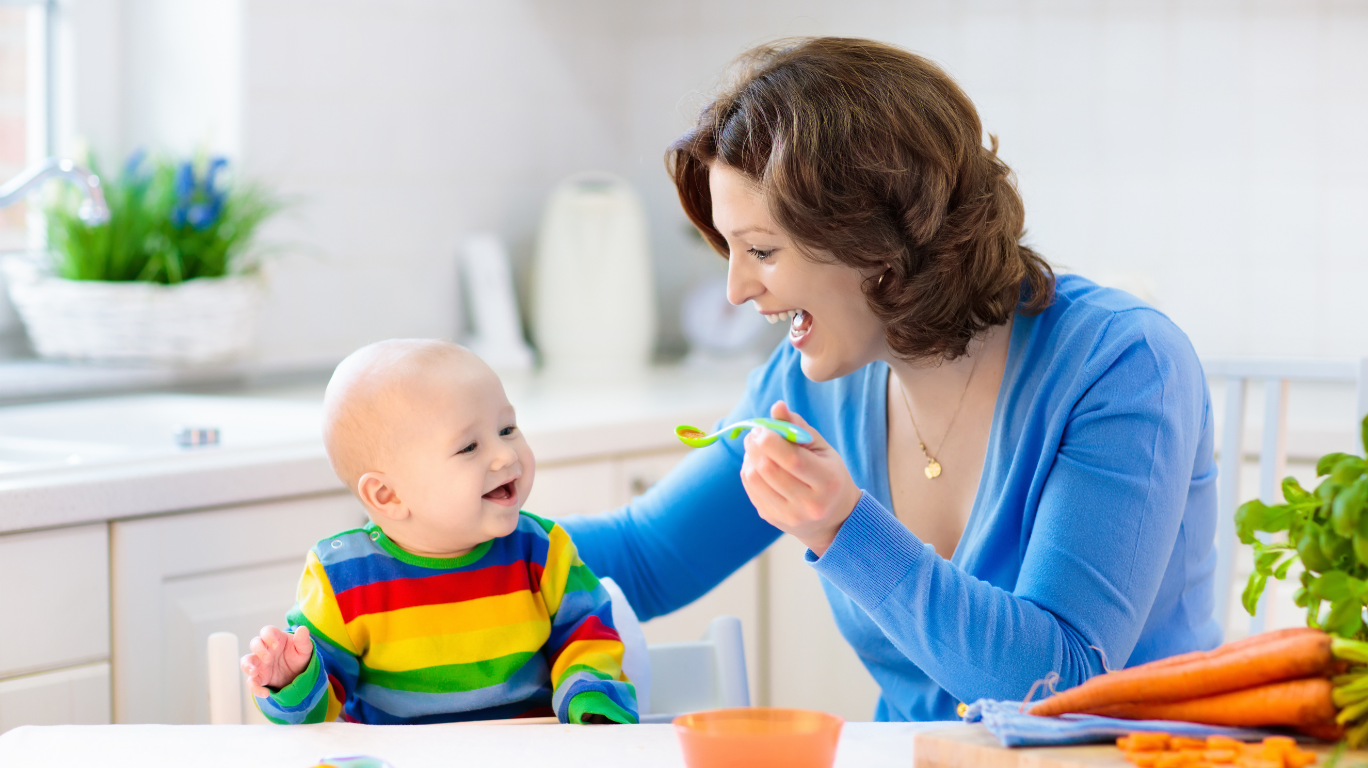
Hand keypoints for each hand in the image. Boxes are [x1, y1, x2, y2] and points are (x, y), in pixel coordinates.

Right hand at [240, 625, 313, 697]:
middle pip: (254, 644)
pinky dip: (256, 688)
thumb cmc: (298, 656)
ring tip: (254, 671)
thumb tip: (303, 629)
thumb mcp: (304, 649)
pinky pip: (252, 682)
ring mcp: (260, 664)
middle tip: (268, 658)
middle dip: (259, 650)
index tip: (276, 645)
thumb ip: (302, 640)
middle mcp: (265, 649)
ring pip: (246, 661)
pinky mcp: (260, 677)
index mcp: (275, 638)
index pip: (266, 631)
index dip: (268, 636)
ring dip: (247, 666)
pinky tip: (265, 693)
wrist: (298, 673)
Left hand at [740, 401, 862, 555]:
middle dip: (755, 445)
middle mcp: (809, 504)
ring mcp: (789, 515)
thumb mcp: (822, 449)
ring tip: (756, 446)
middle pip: (769, 469)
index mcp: (828, 482)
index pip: (792, 459)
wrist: (834, 518)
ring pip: (755, 480)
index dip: (770, 439)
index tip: (761, 426)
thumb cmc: (829, 475)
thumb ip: (799, 426)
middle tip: (755, 433)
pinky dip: (748, 471)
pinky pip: (750, 490)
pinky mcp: (772, 519)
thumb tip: (777, 406)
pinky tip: (757, 463)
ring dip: (749, 457)